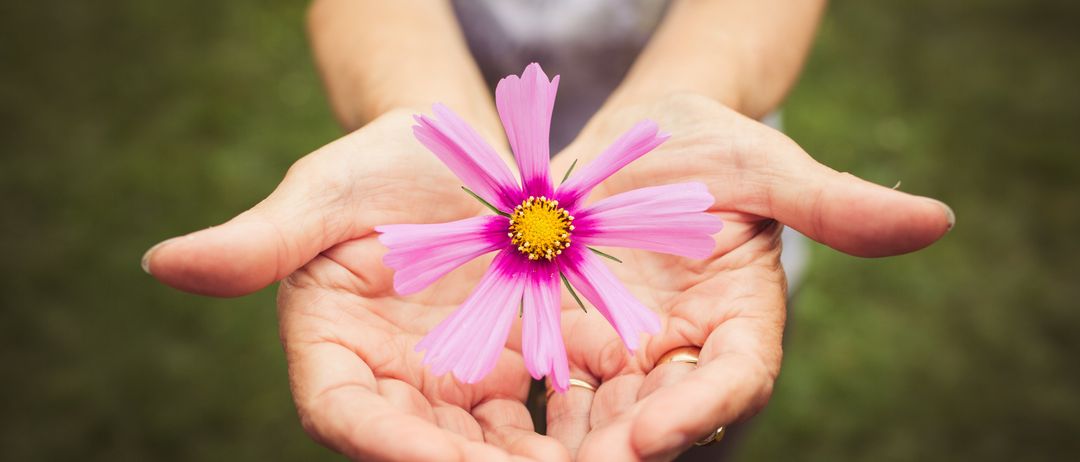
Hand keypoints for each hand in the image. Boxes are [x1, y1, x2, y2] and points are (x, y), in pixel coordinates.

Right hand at [143, 110, 568, 460]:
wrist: (455, 151)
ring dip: (529, 460)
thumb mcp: (323, 191)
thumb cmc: (376, 162)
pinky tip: (613, 426)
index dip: (386, 445)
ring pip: (483, 442)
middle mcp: (388, 378)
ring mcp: (450, 378)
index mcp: (329, 347)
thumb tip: (166, 263)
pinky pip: (537, 408)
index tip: (445, 461)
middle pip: (420, 445)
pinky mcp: (506, 365)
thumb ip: (262, 237)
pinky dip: (568, 423)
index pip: (343, 413)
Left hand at [544, 94, 952, 459]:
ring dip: (573, 445)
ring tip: (521, 461)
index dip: (703, 409)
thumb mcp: (766, 165)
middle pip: (664, 415)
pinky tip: (485, 427)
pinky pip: (552, 387)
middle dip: (626, 446)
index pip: (734, 379)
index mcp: (742, 320)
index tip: (657, 431)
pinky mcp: (570, 340)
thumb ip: (833, 201)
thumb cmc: (710, 145)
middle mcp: (684, 352)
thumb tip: (936, 220)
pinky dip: (531, 411)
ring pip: (603, 416)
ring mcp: (626, 352)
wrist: (635, 136)